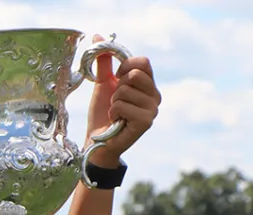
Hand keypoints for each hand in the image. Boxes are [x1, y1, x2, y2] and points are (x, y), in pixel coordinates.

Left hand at [85, 34, 160, 166]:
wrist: (97, 140)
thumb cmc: (102, 113)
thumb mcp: (103, 83)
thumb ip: (104, 61)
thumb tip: (97, 36)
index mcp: (148, 85)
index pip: (143, 62)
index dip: (125, 66)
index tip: (116, 78)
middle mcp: (155, 96)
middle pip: (135, 74)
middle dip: (117, 86)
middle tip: (116, 99)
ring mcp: (153, 110)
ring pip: (125, 90)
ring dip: (113, 101)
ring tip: (116, 112)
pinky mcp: (146, 122)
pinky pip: (122, 105)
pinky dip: (113, 112)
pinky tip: (117, 121)